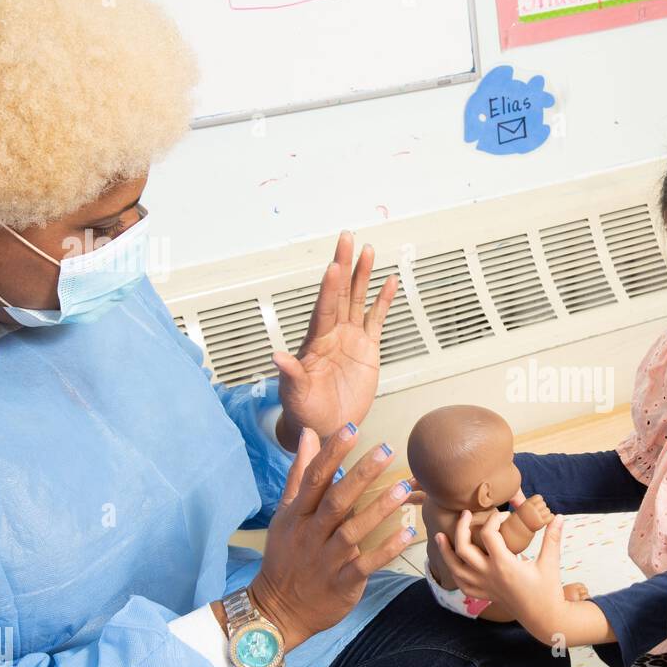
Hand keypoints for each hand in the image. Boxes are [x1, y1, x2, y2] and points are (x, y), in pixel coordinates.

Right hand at [245, 425, 414, 650]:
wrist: (278, 610)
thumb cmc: (286, 556)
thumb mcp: (285, 514)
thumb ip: (299, 474)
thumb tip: (308, 435)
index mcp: (297, 515)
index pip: (314, 479)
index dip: (332, 453)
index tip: (351, 428)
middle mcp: (310, 535)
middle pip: (335, 501)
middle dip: (360, 474)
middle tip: (386, 450)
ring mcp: (326, 560)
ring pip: (352, 531)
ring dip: (378, 509)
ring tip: (403, 488)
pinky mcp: (342, 583)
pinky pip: (365, 565)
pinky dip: (386, 550)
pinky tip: (406, 533)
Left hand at [273, 232, 398, 448]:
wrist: (327, 427)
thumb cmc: (305, 411)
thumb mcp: (294, 394)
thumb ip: (290, 374)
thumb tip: (277, 356)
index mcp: (315, 343)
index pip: (323, 309)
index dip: (329, 288)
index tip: (334, 266)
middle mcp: (333, 334)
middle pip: (340, 293)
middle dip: (344, 265)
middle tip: (347, 239)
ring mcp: (351, 339)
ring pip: (358, 300)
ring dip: (363, 276)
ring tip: (369, 251)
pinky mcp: (367, 349)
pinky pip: (376, 319)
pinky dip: (383, 301)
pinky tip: (388, 282)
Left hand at [435, 511, 613, 646]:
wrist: (544, 618)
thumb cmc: (548, 591)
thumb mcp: (551, 563)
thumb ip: (552, 538)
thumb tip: (560, 517)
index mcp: (504, 565)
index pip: (489, 534)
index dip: (495, 519)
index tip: (505, 514)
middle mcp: (489, 575)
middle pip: (463, 548)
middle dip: (460, 528)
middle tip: (465, 514)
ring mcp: (484, 586)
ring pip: (455, 568)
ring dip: (446, 552)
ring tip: (440, 537)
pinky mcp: (485, 594)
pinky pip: (462, 584)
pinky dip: (454, 571)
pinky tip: (453, 563)